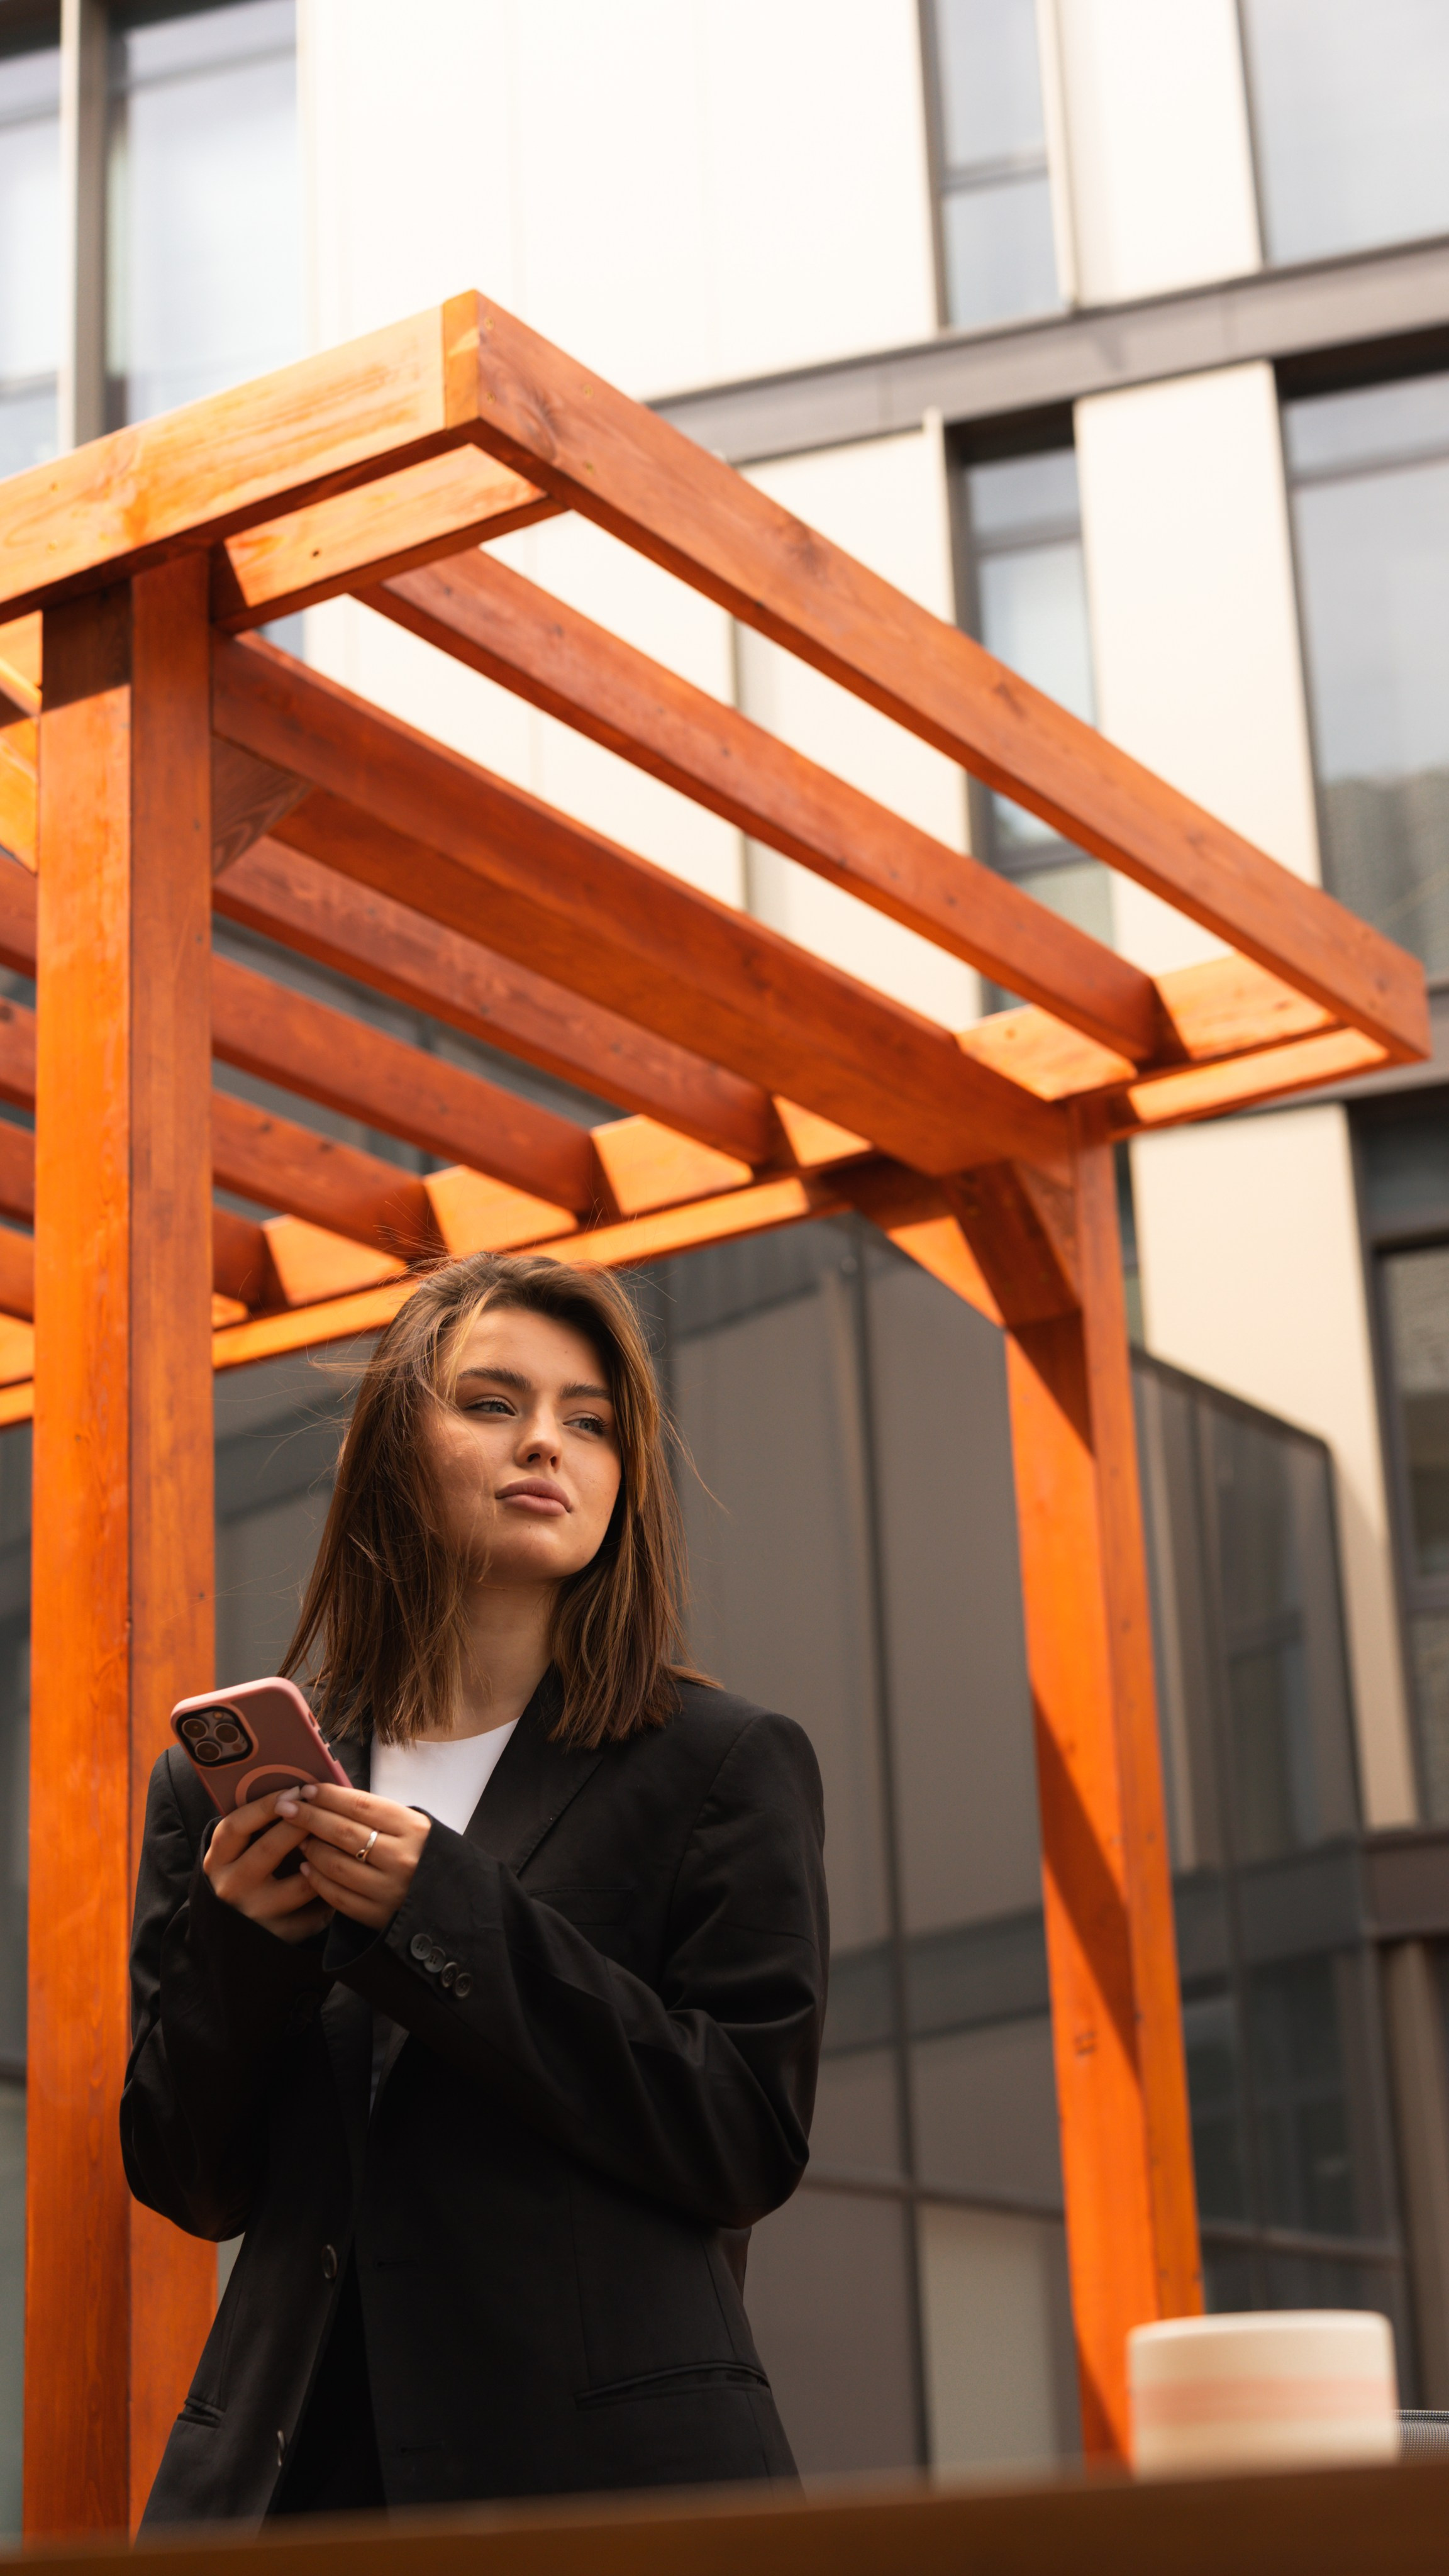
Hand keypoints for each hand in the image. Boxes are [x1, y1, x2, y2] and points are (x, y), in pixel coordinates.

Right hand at [203, 1792, 333, 1944]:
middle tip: (325, 1810)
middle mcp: (232, 1888)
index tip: (295, 1790)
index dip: (266, 1805)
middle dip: (302, 1825)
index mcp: (217, 1861)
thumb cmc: (245, 1873)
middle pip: (270, 1850)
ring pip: (301, 1884)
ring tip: (341, 1843)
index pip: (236, 1826)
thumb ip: (257, 1828)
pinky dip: (332, 1894)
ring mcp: (255, 1914)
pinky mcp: (279, 1935)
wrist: (234, 1932)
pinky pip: (315, 1913)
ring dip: (325, 1861)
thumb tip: (300, 1792)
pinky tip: (343, 1880)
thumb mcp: (238, 1852)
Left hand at [278, 1782, 430, 1931]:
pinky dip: (316, 1880)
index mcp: (413, 1829)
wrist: (451, 1903)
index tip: (306, 1789)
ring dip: (311, 1849)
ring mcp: (389, 1889)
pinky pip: (336, 1895)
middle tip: (286, 1807)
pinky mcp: (377, 1915)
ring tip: (299, 1839)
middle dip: (309, 1816)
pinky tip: (306, 1868)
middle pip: (343, 1831)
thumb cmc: (426, 1857)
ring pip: (335, 1864)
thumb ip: (379, 1816)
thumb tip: (331, 1800)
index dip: (329, 1795)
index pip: (361, 1805)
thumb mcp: (415, 1828)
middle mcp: (402, 1858)